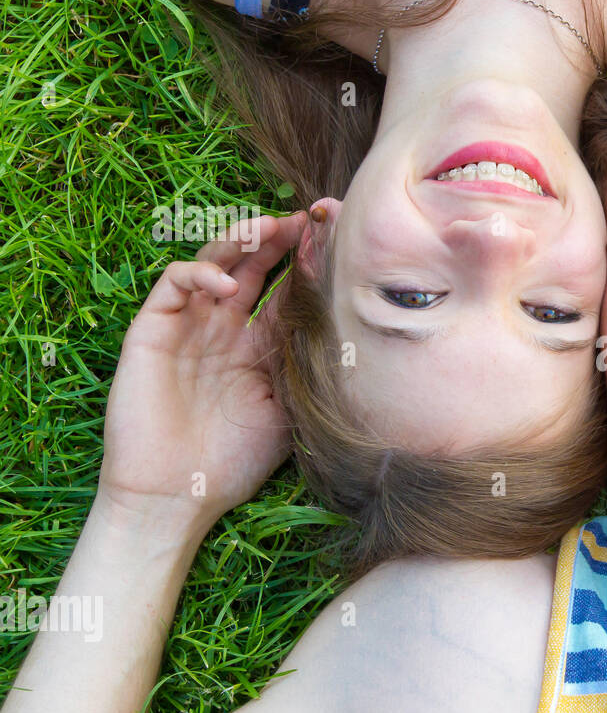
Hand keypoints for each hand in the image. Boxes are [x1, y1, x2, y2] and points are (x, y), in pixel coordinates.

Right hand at [99, 212, 306, 530]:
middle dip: (280, 237)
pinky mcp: (152, 330)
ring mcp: (189, 325)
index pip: (287, 288)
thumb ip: (305, 359)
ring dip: (241, 240)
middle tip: (309, 217)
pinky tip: (230, 287)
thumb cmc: (236, 459)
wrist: (177, 495)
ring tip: (271, 229)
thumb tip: (349, 322)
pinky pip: (175, 285)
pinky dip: (202, 275)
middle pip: (254, 264)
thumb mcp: (288, 404)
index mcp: (261, 344)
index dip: (308, 260)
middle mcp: (226, 327)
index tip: (337, 236)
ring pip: (213, 261)